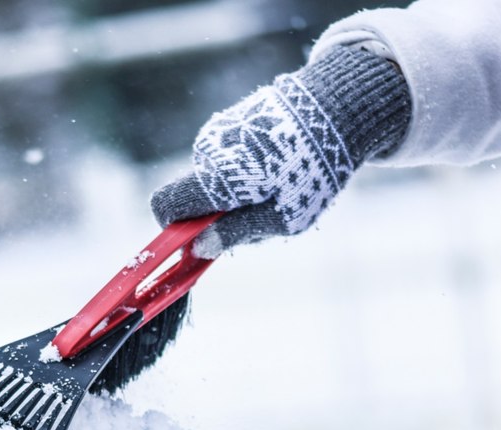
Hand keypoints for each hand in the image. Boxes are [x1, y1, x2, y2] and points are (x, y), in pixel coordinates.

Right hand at [151, 45, 409, 255]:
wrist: (336, 109)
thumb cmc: (311, 172)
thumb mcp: (281, 217)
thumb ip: (235, 233)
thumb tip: (198, 248)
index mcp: (215, 178)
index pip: (164, 205)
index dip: (174, 228)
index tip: (200, 239)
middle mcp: (207, 151)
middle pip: (194, 196)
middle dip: (217, 213)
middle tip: (262, 213)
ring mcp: (218, 131)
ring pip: (213, 177)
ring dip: (236, 191)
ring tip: (279, 184)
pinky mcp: (232, 120)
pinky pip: (226, 157)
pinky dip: (245, 169)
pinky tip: (278, 164)